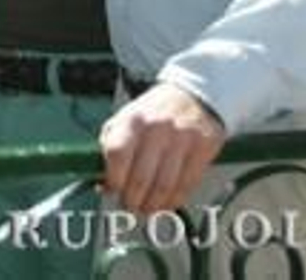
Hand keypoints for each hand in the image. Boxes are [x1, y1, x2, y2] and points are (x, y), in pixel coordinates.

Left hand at [100, 82, 225, 213]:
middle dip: (132, 200)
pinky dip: (174, 201)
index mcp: (132, 120)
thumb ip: (110, 148)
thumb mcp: (125, 120)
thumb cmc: (154, 114)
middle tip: (129, 206)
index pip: (116, 154)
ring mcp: (181, 139)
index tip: (112, 190)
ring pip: (164, 186)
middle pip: (140, 177)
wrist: (194, 96)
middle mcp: (156, 128)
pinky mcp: (202, 148)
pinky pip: (186, 185)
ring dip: (153, 205)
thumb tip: (103, 183)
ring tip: (146, 209)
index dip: (113, 179)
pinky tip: (166, 203)